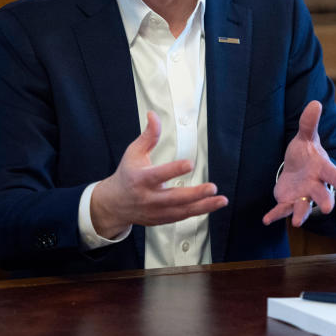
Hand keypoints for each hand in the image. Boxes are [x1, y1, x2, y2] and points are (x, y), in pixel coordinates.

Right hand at [90, 111, 227, 237]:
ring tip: (220, 199)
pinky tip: (212, 204)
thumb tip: (153, 115)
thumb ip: (148, 135)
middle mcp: (149, 197)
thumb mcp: (134, 153)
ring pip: (182, 210)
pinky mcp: (162, 219)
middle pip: (174, 197)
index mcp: (140, 179)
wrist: (115, 203)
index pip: (158, 175)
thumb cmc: (127, 175)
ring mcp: (156, 211)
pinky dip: (198, 211)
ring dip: (203, 206)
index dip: (174, 170)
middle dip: (195, 194)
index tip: (189, 164)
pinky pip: (182, 217)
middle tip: (212, 188)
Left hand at [262, 101, 335, 227]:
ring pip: (304, 207)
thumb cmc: (306, 154)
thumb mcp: (306, 137)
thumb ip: (309, 123)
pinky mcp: (288, 202)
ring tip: (297, 223)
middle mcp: (315, 185)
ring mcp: (303, 196)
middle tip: (327, 208)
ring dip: (301, 214)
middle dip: (325, 201)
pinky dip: (275, 215)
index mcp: (322, 168)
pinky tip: (266, 220)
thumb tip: (315, 103)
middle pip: (322, 194)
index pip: (332, 173)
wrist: (299, 170)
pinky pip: (282, 210)